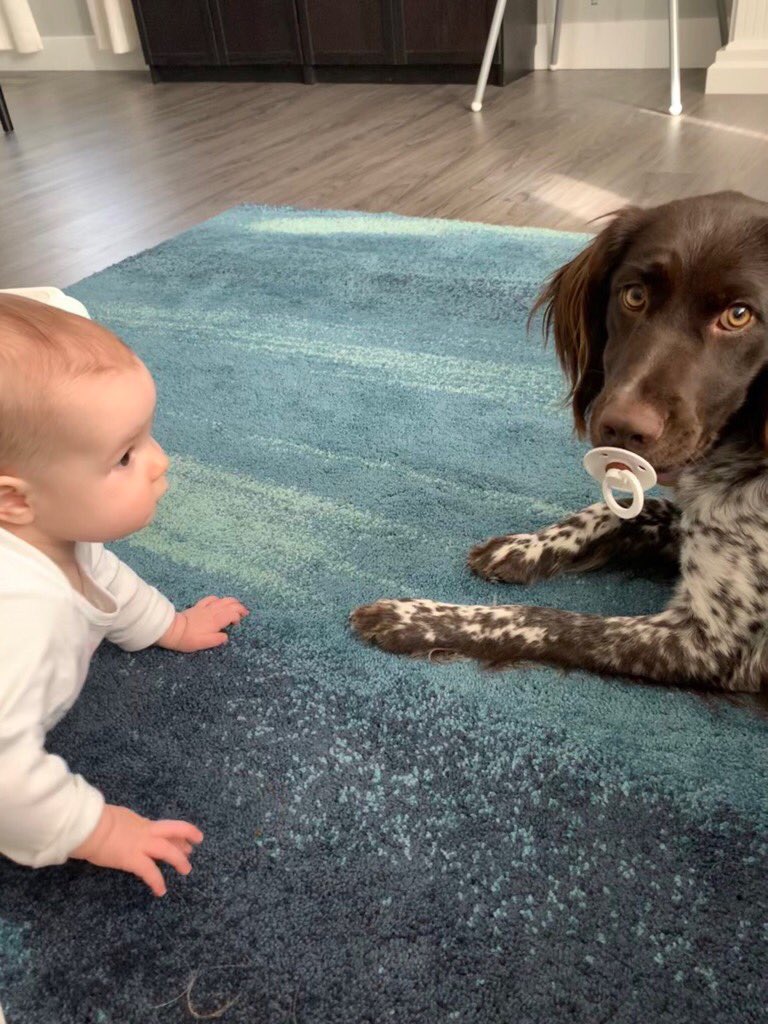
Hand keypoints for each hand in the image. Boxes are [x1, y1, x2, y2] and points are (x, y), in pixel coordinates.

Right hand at [70, 804, 202, 895]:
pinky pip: (150, 871)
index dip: (175, 833)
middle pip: (173, 829)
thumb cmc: (93, 822)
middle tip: (195, 845)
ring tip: (186, 870)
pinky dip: (157, 881)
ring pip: (167, 850)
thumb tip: (122, 830)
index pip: (162, 827)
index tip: (184, 839)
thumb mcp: (114, 819)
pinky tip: (161, 891)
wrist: (87, 826)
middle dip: (187, 835)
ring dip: (179, 860)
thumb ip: (124, 826)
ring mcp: (140, 844)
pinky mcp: (133, 858)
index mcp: (139, 822)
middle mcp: (144, 831)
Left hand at [157, 596, 249, 651]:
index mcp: (217, 620)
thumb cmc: (190, 639)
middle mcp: (214, 611)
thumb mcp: (205, 643)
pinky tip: (219, 602)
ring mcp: (206, 607)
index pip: (233, 614)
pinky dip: (219, 599)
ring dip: (232, 602)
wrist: (174, 630)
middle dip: (239, 607)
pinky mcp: (199, 606)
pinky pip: (211, 599)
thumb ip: (218, 639)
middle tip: (244, 613)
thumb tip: (226, 636)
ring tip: (236, 606)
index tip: (237, 625)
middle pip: (231, 604)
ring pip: (223, 599)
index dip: (238, 618)